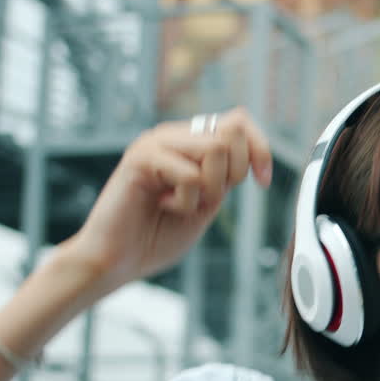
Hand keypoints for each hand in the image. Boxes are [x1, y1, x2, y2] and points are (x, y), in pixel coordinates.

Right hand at [63, 107, 272, 294]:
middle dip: (235, 173)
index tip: (262, 182)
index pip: (239, 121)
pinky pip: (191, 175)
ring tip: (182, 203)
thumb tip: (254, 152)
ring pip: (216, 148)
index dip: (260, 150)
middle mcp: (173, 135)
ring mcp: (155, 143)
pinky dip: (187, 202)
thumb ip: (225, 175)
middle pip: (233, 131)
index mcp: (189, 142)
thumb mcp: (207, 201)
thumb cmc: (158, 235)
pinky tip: (162, 205)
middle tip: (207, 198)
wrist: (117, 259)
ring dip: (211, 188)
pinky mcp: (140, 158)